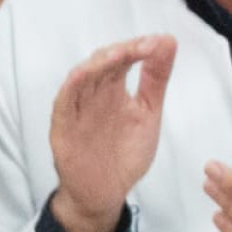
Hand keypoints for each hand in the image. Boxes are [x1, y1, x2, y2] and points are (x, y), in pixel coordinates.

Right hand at [50, 36, 177, 231]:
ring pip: (82, 78)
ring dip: (99, 63)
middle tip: (145, 46)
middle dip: (123, 51)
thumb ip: (156, 78)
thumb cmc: (125, 151)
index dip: (139, 47)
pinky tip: (82, 74)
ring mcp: (78, 109)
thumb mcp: (148, 111)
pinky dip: (71, 87)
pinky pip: (64, 103)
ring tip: (120, 54)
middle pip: (103, 63)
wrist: (106, 190)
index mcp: (114, 88)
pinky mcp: (63, 126)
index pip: (123, 58)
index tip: (159, 43)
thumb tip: (168, 41)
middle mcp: (94, 94)